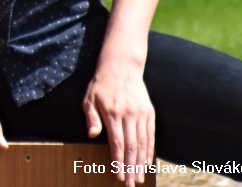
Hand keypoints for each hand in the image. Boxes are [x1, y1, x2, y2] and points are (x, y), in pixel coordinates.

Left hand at [83, 59, 153, 184]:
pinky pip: (151, 135)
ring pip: (143, 143)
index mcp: (113, 112)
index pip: (117, 142)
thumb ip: (91, 117)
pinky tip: (147, 162)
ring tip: (139, 177)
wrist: (122, 66)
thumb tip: (93, 135)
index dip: (118, 160)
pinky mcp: (149, 113)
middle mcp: (129, 114)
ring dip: (141, 162)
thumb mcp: (89, 97)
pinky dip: (150, 150)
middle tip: (130, 183)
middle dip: (131, 167)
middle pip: (132, 146)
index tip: (118, 174)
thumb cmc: (102, 83)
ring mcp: (141, 114)